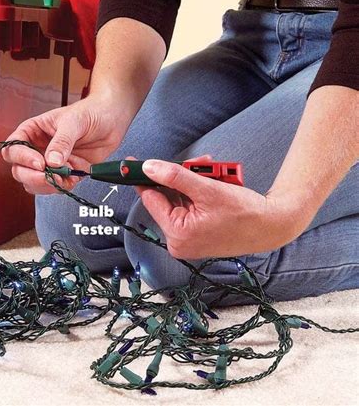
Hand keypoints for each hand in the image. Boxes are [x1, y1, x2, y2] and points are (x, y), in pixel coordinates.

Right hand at [2, 95, 131, 193]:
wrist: (112, 120)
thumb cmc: (90, 112)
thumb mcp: (74, 122)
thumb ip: (62, 141)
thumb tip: (52, 161)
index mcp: (32, 131)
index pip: (13, 149)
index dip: (23, 158)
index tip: (40, 163)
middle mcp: (36, 149)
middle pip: (19, 171)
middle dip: (34, 177)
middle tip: (52, 176)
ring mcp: (49, 164)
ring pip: (34, 184)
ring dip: (49, 185)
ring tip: (67, 175)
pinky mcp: (64, 174)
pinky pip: (55, 188)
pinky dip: (64, 186)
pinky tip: (76, 176)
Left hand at [136, 158, 304, 258]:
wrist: (273, 226)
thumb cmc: (245, 212)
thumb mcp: (206, 189)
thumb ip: (175, 177)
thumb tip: (149, 167)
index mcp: (177, 234)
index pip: (151, 199)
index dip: (143, 178)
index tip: (132, 164)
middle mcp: (179, 241)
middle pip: (167, 199)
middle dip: (179, 178)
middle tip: (196, 164)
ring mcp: (188, 240)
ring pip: (179, 201)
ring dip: (191, 183)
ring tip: (211, 171)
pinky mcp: (197, 235)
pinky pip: (189, 208)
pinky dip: (197, 194)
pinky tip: (212, 182)